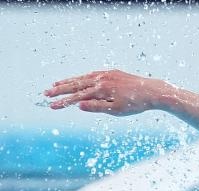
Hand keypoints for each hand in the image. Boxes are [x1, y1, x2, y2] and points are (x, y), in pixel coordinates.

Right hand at [44, 70, 170, 115]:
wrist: (153, 91)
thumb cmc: (135, 104)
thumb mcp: (116, 110)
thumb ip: (97, 107)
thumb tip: (79, 105)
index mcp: (101, 89)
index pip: (77, 97)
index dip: (63, 102)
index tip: (51, 106)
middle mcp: (101, 79)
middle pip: (76, 84)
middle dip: (60, 89)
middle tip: (45, 93)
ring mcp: (106, 74)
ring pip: (82, 78)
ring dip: (68, 82)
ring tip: (55, 85)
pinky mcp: (112, 73)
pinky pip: (91, 75)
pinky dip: (81, 77)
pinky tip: (76, 80)